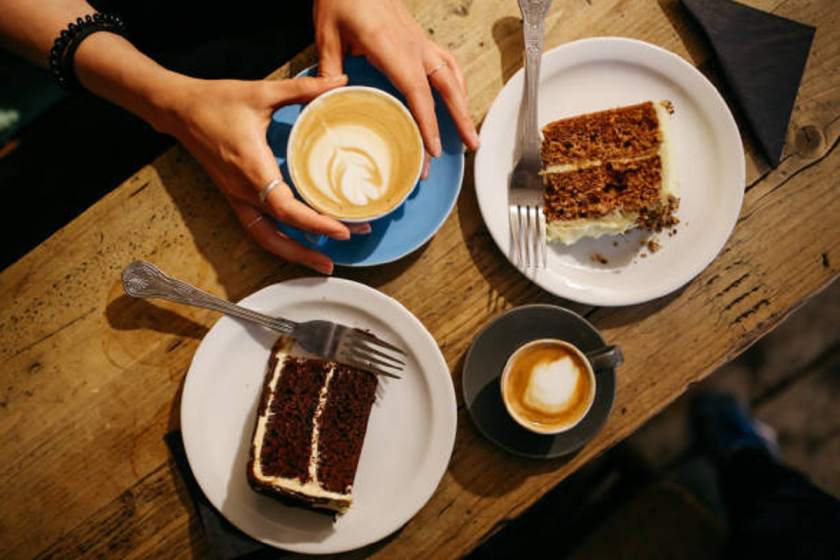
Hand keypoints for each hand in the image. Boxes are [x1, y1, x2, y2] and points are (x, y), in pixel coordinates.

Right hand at [158, 74, 363, 274]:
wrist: (178, 108)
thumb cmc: (216, 101)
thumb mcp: (262, 91)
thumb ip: (303, 88)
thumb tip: (339, 81)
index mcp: (252, 169)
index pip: (286, 208)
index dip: (315, 223)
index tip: (342, 229)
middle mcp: (242, 190)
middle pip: (278, 235)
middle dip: (310, 249)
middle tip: (343, 250)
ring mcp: (236, 197)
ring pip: (265, 238)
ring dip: (293, 254)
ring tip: (323, 263)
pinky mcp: (233, 196)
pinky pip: (257, 228)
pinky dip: (279, 241)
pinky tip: (300, 244)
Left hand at [314, 0, 479, 174]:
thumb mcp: (327, 34)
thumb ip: (330, 70)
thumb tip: (328, 101)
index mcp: (392, 47)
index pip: (418, 93)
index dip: (428, 124)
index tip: (433, 149)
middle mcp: (413, 46)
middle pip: (447, 88)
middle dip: (461, 119)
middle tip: (473, 146)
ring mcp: (419, 41)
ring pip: (452, 75)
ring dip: (464, 103)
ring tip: (470, 129)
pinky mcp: (418, 38)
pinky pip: (446, 63)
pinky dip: (457, 83)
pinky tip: (458, 97)